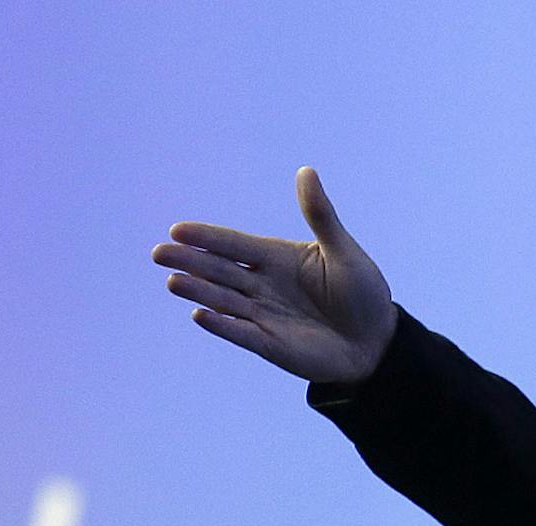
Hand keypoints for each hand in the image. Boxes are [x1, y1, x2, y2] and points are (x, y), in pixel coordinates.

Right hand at [151, 166, 397, 385]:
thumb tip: (306, 171)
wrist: (376, 342)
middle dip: (190, 262)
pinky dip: (222, 325)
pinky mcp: (270, 344)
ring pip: (224, 300)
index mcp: (276, 257)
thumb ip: (320, 216)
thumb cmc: (363, 293)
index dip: (207, 238)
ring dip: (199, 292)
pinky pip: (241, 333)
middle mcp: (263, 284)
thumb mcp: (343, 251)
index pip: (234, 244)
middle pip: (220, 271)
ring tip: (173, 282)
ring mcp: (264, 315)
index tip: (178, 230)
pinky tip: (199, 314)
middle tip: (159, 253)